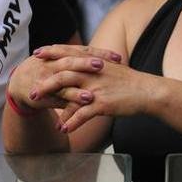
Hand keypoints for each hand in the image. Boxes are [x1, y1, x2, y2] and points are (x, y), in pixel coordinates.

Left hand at [29, 45, 156, 132]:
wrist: (148, 92)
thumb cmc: (130, 83)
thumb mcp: (112, 70)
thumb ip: (94, 69)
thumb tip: (83, 70)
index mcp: (96, 63)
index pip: (70, 53)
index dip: (53, 52)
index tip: (38, 53)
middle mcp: (95, 73)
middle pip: (64, 73)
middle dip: (45, 83)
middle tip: (33, 91)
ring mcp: (98, 88)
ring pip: (69, 93)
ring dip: (53, 102)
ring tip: (41, 109)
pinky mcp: (103, 104)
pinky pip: (82, 114)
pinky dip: (71, 122)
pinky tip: (63, 129)